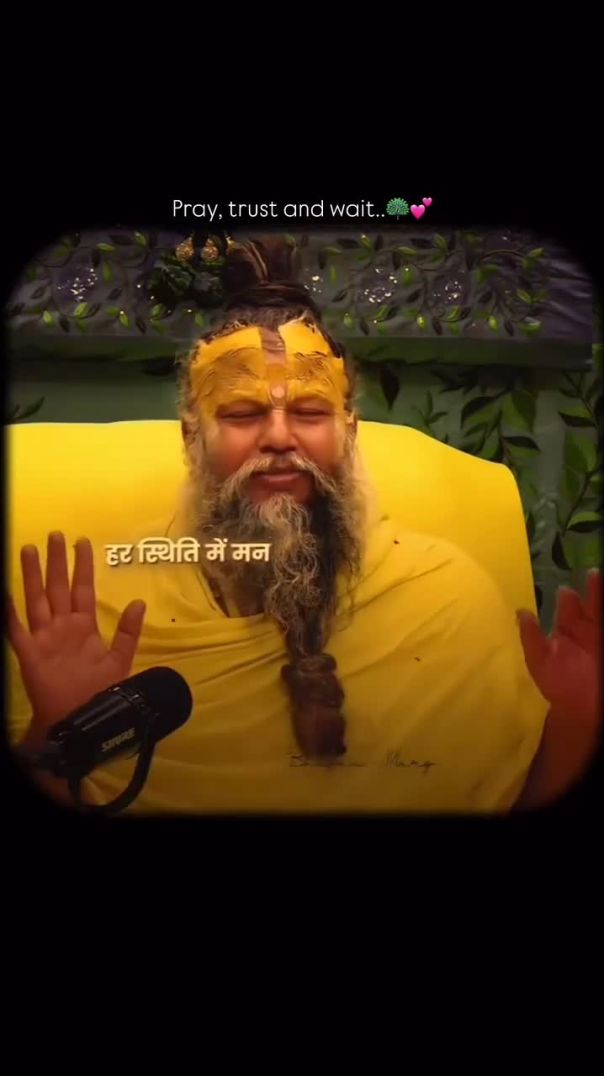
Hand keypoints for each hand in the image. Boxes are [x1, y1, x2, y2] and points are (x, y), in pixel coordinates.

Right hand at [6, 531, 145, 735]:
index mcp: (83, 627)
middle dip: (56, 562)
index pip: (83, 589)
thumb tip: (140, 602)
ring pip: (36, 600)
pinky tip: (4, 594)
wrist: (81, 720)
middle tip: (54, 535)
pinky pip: (15, 629)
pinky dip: (8, 612)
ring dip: (32, 576)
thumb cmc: (99, 692)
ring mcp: (44, 638)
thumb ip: (129, 631)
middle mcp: (62, 628)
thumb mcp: (120, 659)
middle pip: (58, 588)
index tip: (82, 542)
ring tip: (28, 549)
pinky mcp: (29, 654)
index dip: (83, 566)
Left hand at [516, 570, 600, 726]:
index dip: (567, 599)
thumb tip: (520, 612)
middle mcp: (586, 630)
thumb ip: (531, 638)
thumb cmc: (559, 687)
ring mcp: (599, 636)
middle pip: (591, 605)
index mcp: (567, 631)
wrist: (582, 710)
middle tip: (594, 574)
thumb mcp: (540, 662)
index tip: (565, 589)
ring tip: (601, 579)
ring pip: (602, 610)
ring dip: (602, 596)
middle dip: (592, 591)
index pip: (568, 609)